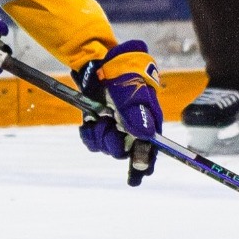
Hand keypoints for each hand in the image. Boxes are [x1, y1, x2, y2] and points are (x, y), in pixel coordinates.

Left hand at [75, 41, 163, 186]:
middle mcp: (133, 131)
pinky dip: (88, 134)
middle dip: (113, 142)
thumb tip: (146, 137)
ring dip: (100, 135)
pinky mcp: (100, 127)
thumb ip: (137, 115)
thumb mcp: (131, 94)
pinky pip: (93, 142)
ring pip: (107, 148)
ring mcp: (116, 130)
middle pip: (125, 153)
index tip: (138, 172)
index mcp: (147, 124)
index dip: (144, 163)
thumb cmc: (124, 77)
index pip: (150, 150)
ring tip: (98, 118)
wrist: (102, 66)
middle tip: (108, 124)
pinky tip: (89, 123)